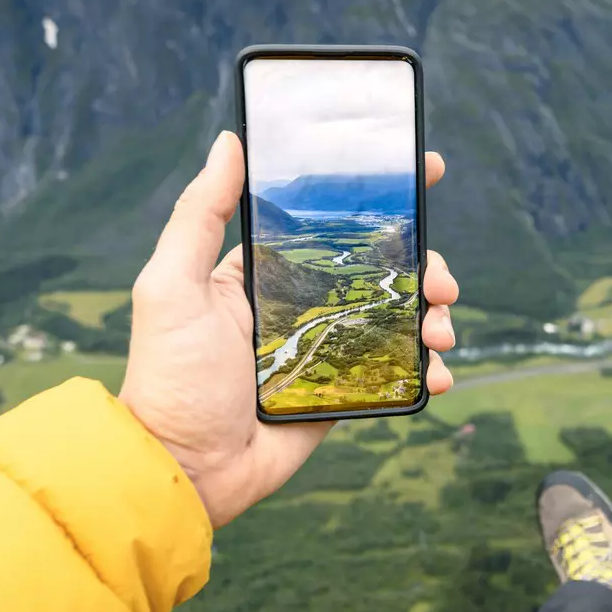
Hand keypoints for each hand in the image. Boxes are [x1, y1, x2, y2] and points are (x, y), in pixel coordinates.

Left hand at [118, 131, 460, 526]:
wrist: (185, 470)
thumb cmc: (170, 377)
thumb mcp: (171, 285)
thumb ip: (200, 214)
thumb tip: (229, 141)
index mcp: (264, 273)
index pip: (330, 222)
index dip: (380, 197)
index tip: (425, 170)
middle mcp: (300, 306)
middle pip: (380, 269)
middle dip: (423, 265)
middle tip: (441, 279)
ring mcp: (326, 351)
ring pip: (399, 317)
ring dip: (434, 314)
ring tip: (441, 329)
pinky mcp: (342, 395)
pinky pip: (397, 372)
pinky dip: (427, 368)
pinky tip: (437, 372)